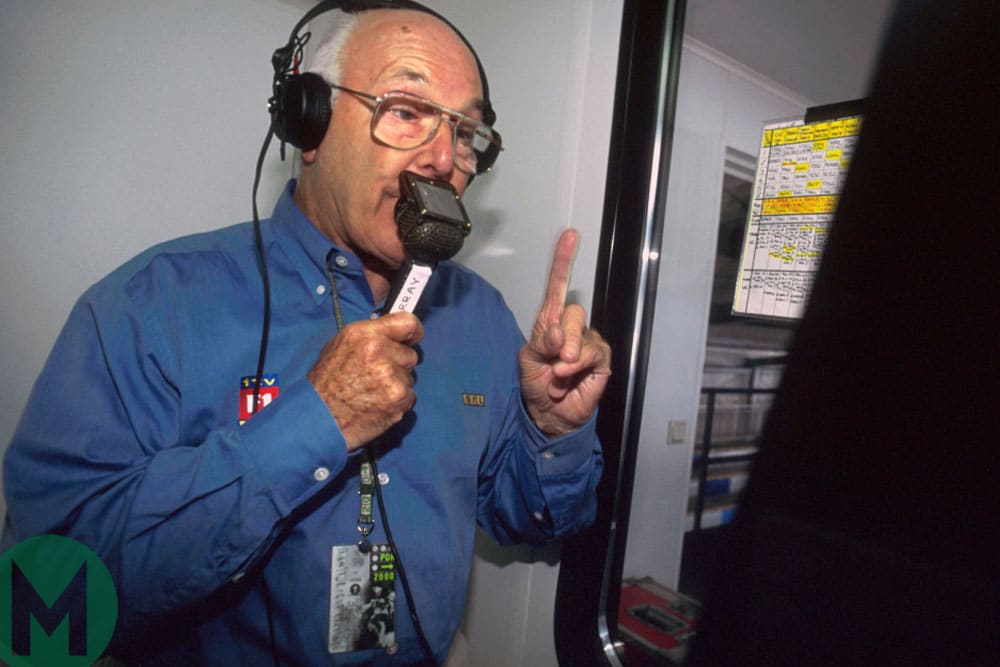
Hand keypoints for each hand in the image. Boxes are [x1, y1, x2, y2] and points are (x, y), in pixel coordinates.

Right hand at [307, 312, 422, 450]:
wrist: (318, 418)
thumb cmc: (325, 383)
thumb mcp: (339, 346)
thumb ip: (369, 337)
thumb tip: (393, 335)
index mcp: (364, 334)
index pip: (408, 323)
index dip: (413, 332)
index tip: (412, 339)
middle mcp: (379, 351)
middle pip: (411, 355)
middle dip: (398, 365)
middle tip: (376, 375)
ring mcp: (391, 377)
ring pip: (410, 378)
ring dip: (397, 385)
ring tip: (372, 392)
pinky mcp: (398, 399)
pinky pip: (410, 397)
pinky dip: (397, 403)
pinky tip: (377, 405)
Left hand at [520, 229, 610, 436]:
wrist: (548, 414)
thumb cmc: (537, 385)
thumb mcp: (529, 362)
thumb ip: (542, 343)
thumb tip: (559, 332)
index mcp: (550, 321)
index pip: (558, 285)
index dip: (564, 260)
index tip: (570, 236)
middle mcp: (571, 327)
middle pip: (572, 310)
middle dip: (562, 335)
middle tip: (554, 358)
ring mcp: (588, 342)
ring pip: (583, 332)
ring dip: (567, 356)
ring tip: (557, 374)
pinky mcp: (601, 359)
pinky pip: (593, 353)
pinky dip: (578, 365)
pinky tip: (567, 377)